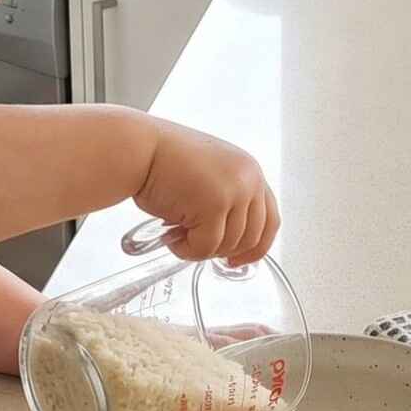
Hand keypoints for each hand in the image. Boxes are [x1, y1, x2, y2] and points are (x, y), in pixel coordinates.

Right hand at [135, 120, 279, 263]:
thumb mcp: (209, 178)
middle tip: (194, 245)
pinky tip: (170, 237)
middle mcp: (249, 179)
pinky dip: (187, 250)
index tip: (239, 260)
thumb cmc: (163, 163)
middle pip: (252, 238)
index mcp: (250, 171)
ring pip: (229, 245)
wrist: (140, 149)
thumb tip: (230, 244)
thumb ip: (228, 202)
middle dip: (221, 250)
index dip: (257, 247)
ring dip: (199, 249)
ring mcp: (235, 191)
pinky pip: (207, 246)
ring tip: (177, 236)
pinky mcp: (215, 204)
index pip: (271, 220)